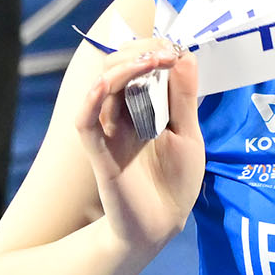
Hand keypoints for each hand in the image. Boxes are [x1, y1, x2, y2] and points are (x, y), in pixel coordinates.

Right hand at [75, 39, 205, 252]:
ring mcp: (108, 132)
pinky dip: (91, 99)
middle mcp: (121, 114)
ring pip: (101, 87)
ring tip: (150, 61)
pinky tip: (105, 84)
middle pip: (116, 68)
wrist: (163, 225)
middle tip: (165, 52)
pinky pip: (85, 121)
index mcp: (143, 107)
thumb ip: (183, 98)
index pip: (138, 65)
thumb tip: (184, 55)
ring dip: (123, 68)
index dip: (153, 50)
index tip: (176, 49)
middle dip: (139, 52)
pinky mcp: (99, 153)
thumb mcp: (188, 135)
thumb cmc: (175, 182)